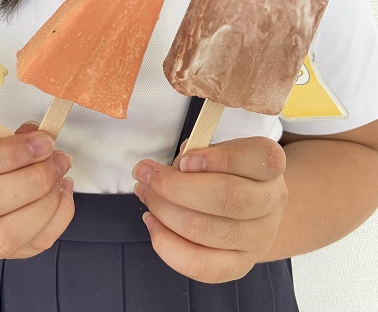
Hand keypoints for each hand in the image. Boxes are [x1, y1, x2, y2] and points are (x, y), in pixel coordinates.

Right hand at [0, 123, 74, 258]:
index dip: (8, 153)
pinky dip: (58, 217)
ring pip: (6, 234)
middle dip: (33, 179)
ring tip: (60, 175)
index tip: (41, 141)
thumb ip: (9, 137)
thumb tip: (38, 135)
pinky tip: (62, 192)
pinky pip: (34, 244)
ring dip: (46, 202)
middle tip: (56, 159)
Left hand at [132, 137, 287, 282]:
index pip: (260, 158)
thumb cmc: (225, 172)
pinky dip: (168, 245)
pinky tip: (153, 223)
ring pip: (208, 231)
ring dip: (165, 212)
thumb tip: (175, 168)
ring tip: (146, 195)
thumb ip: (198, 153)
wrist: (249, 209)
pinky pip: (201, 266)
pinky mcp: (240, 265)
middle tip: (146, 176)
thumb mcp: (217, 151)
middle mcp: (271, 203)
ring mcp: (258, 238)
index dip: (218, 158)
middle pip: (227, 198)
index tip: (183, 160)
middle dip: (175, 187)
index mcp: (269, 166)